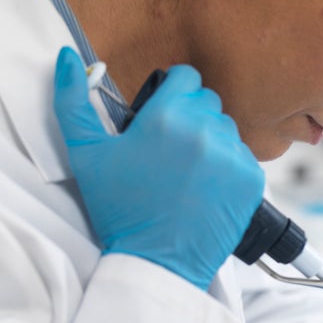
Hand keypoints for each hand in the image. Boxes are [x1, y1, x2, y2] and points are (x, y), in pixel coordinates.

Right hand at [53, 47, 264, 289]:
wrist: (158, 262)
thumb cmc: (122, 210)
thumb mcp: (87, 154)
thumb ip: (74, 101)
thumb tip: (71, 60)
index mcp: (168, 117)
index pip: (187, 77)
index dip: (174, 91)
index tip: (166, 112)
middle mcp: (206, 131)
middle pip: (208, 102)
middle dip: (191, 117)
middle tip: (172, 148)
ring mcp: (233, 156)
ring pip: (227, 130)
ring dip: (211, 141)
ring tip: (189, 170)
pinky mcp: (252, 180)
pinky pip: (244, 157)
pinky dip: (229, 167)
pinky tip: (207, 186)